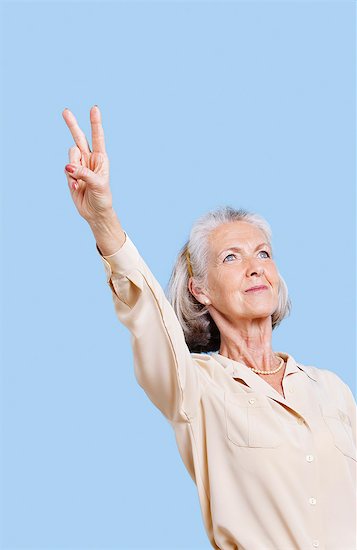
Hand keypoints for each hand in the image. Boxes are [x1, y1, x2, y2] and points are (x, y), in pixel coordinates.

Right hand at [62, 105, 112, 222]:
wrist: (95, 212)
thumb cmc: (102, 198)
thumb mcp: (98, 185)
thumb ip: (84, 173)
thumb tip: (68, 166)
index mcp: (101, 158)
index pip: (98, 137)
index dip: (95, 123)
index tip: (94, 108)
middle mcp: (89, 159)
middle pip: (79, 138)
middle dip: (72, 124)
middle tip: (65, 110)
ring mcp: (79, 166)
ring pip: (70, 156)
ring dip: (73, 168)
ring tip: (79, 182)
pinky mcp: (71, 175)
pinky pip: (66, 171)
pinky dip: (69, 179)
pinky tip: (76, 188)